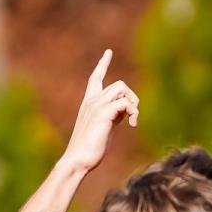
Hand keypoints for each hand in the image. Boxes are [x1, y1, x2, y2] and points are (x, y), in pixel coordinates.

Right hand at [61, 50, 138, 173]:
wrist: (78, 159)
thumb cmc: (91, 147)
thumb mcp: (105, 127)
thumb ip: (113, 115)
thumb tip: (126, 110)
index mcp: (89, 102)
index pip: (95, 78)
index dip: (103, 64)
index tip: (108, 51)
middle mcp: (91, 100)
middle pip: (119, 84)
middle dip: (132, 98)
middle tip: (133, 117)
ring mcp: (96, 106)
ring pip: (122, 89)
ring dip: (134, 105)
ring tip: (132, 121)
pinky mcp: (102, 114)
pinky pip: (125, 103)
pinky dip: (134, 113)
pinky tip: (132, 126)